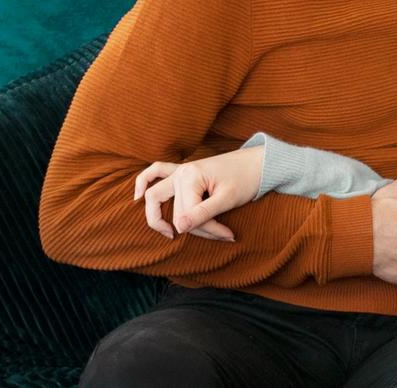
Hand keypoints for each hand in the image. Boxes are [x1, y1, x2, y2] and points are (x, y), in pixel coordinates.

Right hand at [133, 146, 264, 241]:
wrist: (260, 161)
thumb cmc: (247, 178)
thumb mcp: (228, 199)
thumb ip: (203, 214)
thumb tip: (179, 227)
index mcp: (190, 176)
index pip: (187, 214)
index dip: (207, 230)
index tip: (228, 236)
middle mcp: (180, 172)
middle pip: (174, 209)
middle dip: (195, 227)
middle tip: (218, 235)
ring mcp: (180, 170)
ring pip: (157, 195)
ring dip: (161, 215)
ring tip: (170, 234)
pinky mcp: (184, 171)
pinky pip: (156, 173)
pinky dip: (144, 182)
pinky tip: (136, 197)